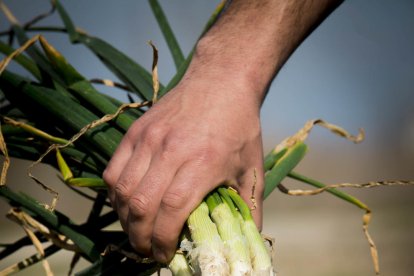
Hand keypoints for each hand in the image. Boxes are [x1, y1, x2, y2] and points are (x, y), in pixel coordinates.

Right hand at [103, 69, 264, 262]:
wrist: (220, 81)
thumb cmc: (239, 127)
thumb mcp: (252, 167)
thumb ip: (249, 208)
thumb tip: (246, 242)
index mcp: (203, 163)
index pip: (171, 212)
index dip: (163, 241)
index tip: (165, 256)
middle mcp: (170, 151)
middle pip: (141, 206)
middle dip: (141, 238)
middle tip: (149, 250)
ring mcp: (148, 139)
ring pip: (122, 191)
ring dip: (125, 220)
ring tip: (137, 231)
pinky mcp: (136, 131)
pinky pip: (113, 171)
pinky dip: (116, 195)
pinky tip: (128, 204)